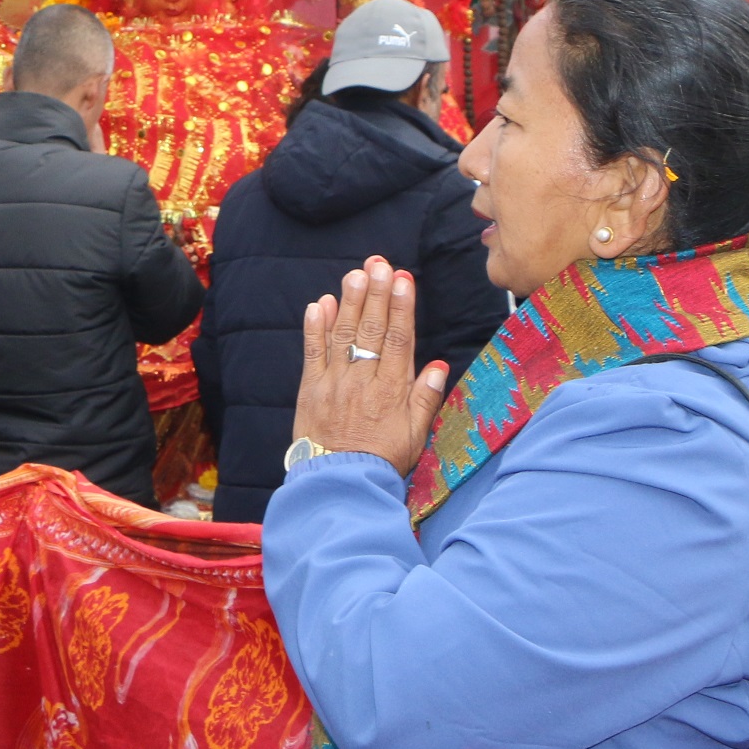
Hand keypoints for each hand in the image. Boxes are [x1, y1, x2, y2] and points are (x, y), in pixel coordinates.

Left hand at [291, 257, 452, 472]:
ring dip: (348, 301)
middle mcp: (362, 381)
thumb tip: (438, 366)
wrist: (339, 485)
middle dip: (376, 294)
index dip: (401, 307)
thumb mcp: (415, 436)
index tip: (403, 279)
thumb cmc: (382, 461)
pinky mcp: (311, 389)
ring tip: (355, 274)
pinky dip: (315, 327)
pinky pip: (313, 353)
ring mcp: (334, 383)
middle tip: (380, 264)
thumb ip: (426, 400)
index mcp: (392, 391)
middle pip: (370, 330)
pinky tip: (319, 304)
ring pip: (342, 334)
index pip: (398, 340)